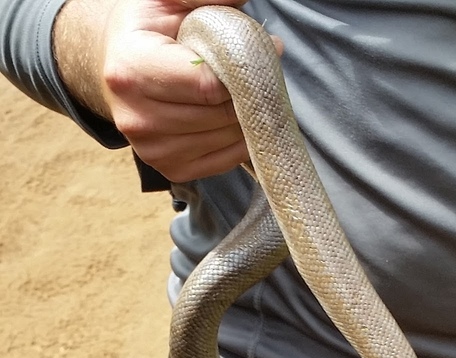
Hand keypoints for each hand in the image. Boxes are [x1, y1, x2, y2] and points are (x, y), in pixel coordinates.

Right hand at [99, 0, 280, 179]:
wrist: (118, 68)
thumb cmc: (146, 31)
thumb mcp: (167, 1)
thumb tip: (242, 1)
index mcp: (131, 69)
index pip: (206, 85)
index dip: (243, 70)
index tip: (265, 51)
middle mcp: (137, 117)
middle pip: (219, 115)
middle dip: (249, 93)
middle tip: (259, 72)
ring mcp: (152, 150)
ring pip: (226, 139)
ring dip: (247, 118)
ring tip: (241, 92)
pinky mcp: (171, 169)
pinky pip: (224, 162)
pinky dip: (239, 141)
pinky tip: (234, 118)